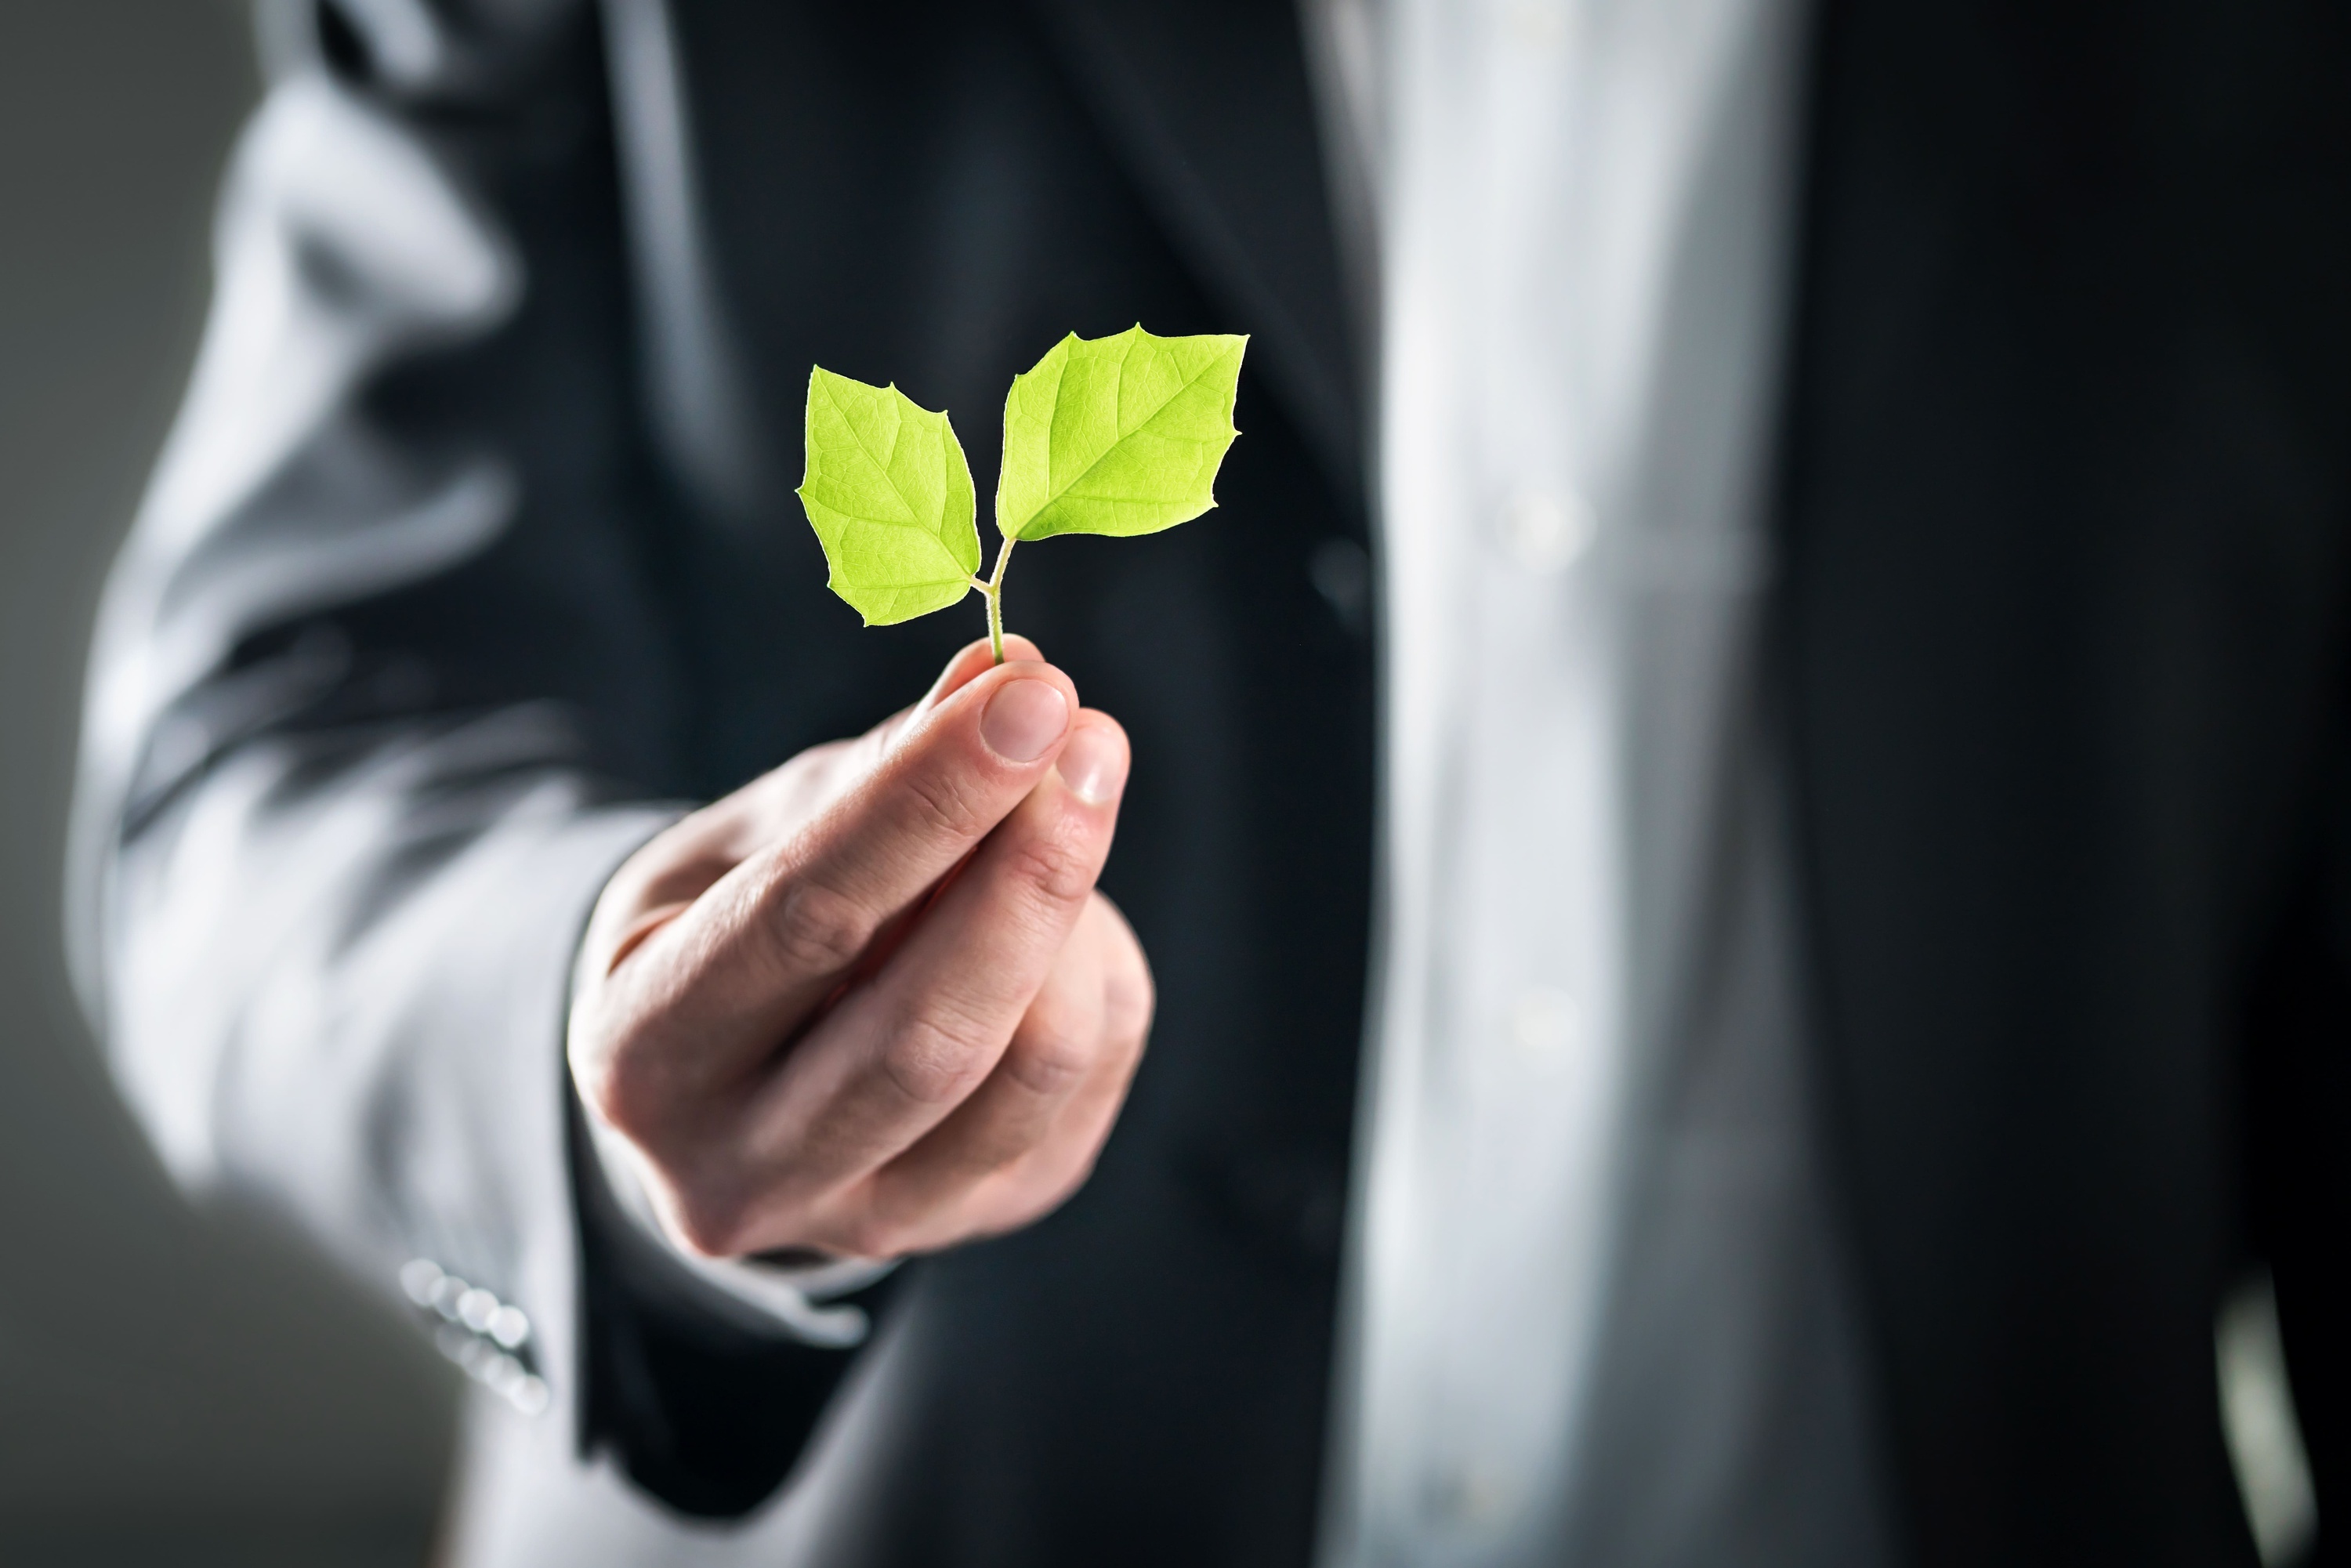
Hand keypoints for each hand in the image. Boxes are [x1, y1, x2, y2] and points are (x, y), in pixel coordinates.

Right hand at [567, 637, 1151, 1260]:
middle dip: (1030, 868)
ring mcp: (868, 1220)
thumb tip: (1010, 677)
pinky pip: (1082, 1082)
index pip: (808, 919)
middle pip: (929, 1030)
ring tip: (1065, 804)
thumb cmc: (726, 927)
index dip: (931, 801)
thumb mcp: (751, 836)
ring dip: (1076, 913)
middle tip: (1090, 736)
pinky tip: (1057, 911)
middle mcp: (742, 1172)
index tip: (1030, 696)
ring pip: (1032, 1066)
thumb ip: (875, 769)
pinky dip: (1092, 970)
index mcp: (643, 1055)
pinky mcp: (977, 1220)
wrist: (717, 1095)